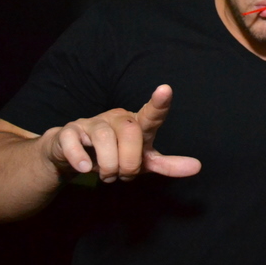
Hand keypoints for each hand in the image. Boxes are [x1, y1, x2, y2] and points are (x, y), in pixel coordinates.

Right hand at [41, 84, 201, 182]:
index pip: (151, 114)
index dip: (159, 103)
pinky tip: (84, 168)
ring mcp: (91, 123)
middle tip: (123, 175)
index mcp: (136, 124)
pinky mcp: (68, 132)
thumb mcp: (143, 161)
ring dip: (108, 166)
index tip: (166, 89)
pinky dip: (80, 158)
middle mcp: (116, 118)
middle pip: (130, 133)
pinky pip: (73, 142)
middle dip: (129, 163)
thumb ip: (167, 164)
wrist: (74, 156)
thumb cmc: (116, 154)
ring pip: (104, 139)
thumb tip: (197, 167)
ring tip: (107, 175)